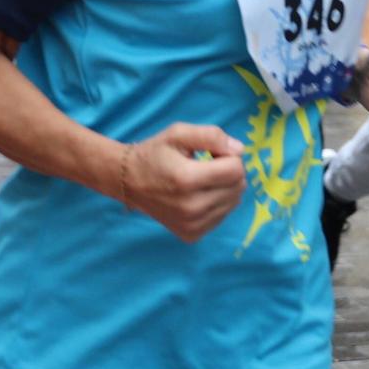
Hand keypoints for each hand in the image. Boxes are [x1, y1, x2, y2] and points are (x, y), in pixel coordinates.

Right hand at [120, 123, 246, 241]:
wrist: (129, 182)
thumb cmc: (155, 154)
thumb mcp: (179, 133)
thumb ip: (212, 136)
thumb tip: (239, 150)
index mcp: (187, 179)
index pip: (236, 170)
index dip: (229, 156)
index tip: (212, 154)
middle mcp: (191, 207)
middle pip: (238, 187)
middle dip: (228, 172)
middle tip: (205, 166)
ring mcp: (192, 225)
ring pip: (234, 202)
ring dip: (224, 188)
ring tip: (201, 180)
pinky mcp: (192, 235)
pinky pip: (222, 216)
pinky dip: (217, 203)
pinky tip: (198, 196)